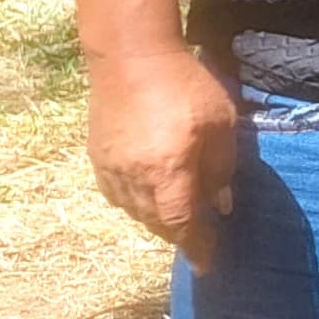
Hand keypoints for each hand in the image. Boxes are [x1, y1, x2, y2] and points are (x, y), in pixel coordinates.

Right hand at [86, 48, 241, 268]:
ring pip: (134, 211)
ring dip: (156, 220)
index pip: (182, 225)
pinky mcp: (97, 156)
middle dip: (178, 234)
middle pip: (157, 222)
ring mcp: (111, 168)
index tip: (207, 265)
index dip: (196, 247)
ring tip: (176, 219)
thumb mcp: (220, 125)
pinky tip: (147, 197)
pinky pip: (116, 194)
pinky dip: (134, 203)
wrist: (130, 54)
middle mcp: (134, 178)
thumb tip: (221, 205)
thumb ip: (221, 169)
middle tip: (197, 238)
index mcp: (168, 172)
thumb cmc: (185, 85)